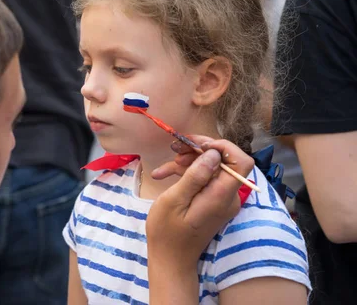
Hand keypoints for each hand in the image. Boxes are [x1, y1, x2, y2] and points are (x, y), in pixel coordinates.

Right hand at [145, 136, 254, 269]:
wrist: (170, 259)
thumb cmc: (168, 232)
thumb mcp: (175, 200)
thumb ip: (195, 176)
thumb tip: (213, 152)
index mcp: (222, 195)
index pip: (241, 161)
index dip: (222, 147)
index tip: (197, 145)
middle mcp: (228, 196)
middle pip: (224, 161)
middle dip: (199, 150)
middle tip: (175, 147)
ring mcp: (221, 199)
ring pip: (211, 168)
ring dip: (189, 161)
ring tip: (167, 162)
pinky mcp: (213, 201)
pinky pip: (204, 180)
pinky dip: (186, 174)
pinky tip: (163, 174)